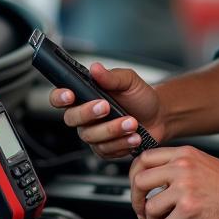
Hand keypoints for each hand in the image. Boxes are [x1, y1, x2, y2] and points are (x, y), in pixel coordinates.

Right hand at [49, 62, 165, 157]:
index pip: (61, 97)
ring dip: (113, 130)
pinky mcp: (105, 149)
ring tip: (132, 123)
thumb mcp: (129, 81)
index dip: (60, 97)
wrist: (158, 116)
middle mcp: (85, 116)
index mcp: (86, 95)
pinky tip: (134, 137)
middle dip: (89, 113)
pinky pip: (105, 150)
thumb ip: (111, 76)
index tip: (70, 95)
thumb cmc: (141, 97)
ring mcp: (94, 133)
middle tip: (107, 107)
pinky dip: (121, 144)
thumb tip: (95, 68)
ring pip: (91, 136)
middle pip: (72, 119)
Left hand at [130, 146, 218, 218]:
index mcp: (184, 154)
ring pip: (150, 206)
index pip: (145, 158)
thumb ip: (180, 167)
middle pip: (140, 180)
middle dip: (136, 200)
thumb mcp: (203, 164)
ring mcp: (184, 188)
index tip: (137, 188)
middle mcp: (182, 168)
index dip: (135, 175)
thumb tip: (157, 181)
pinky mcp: (189, 210)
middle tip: (142, 212)